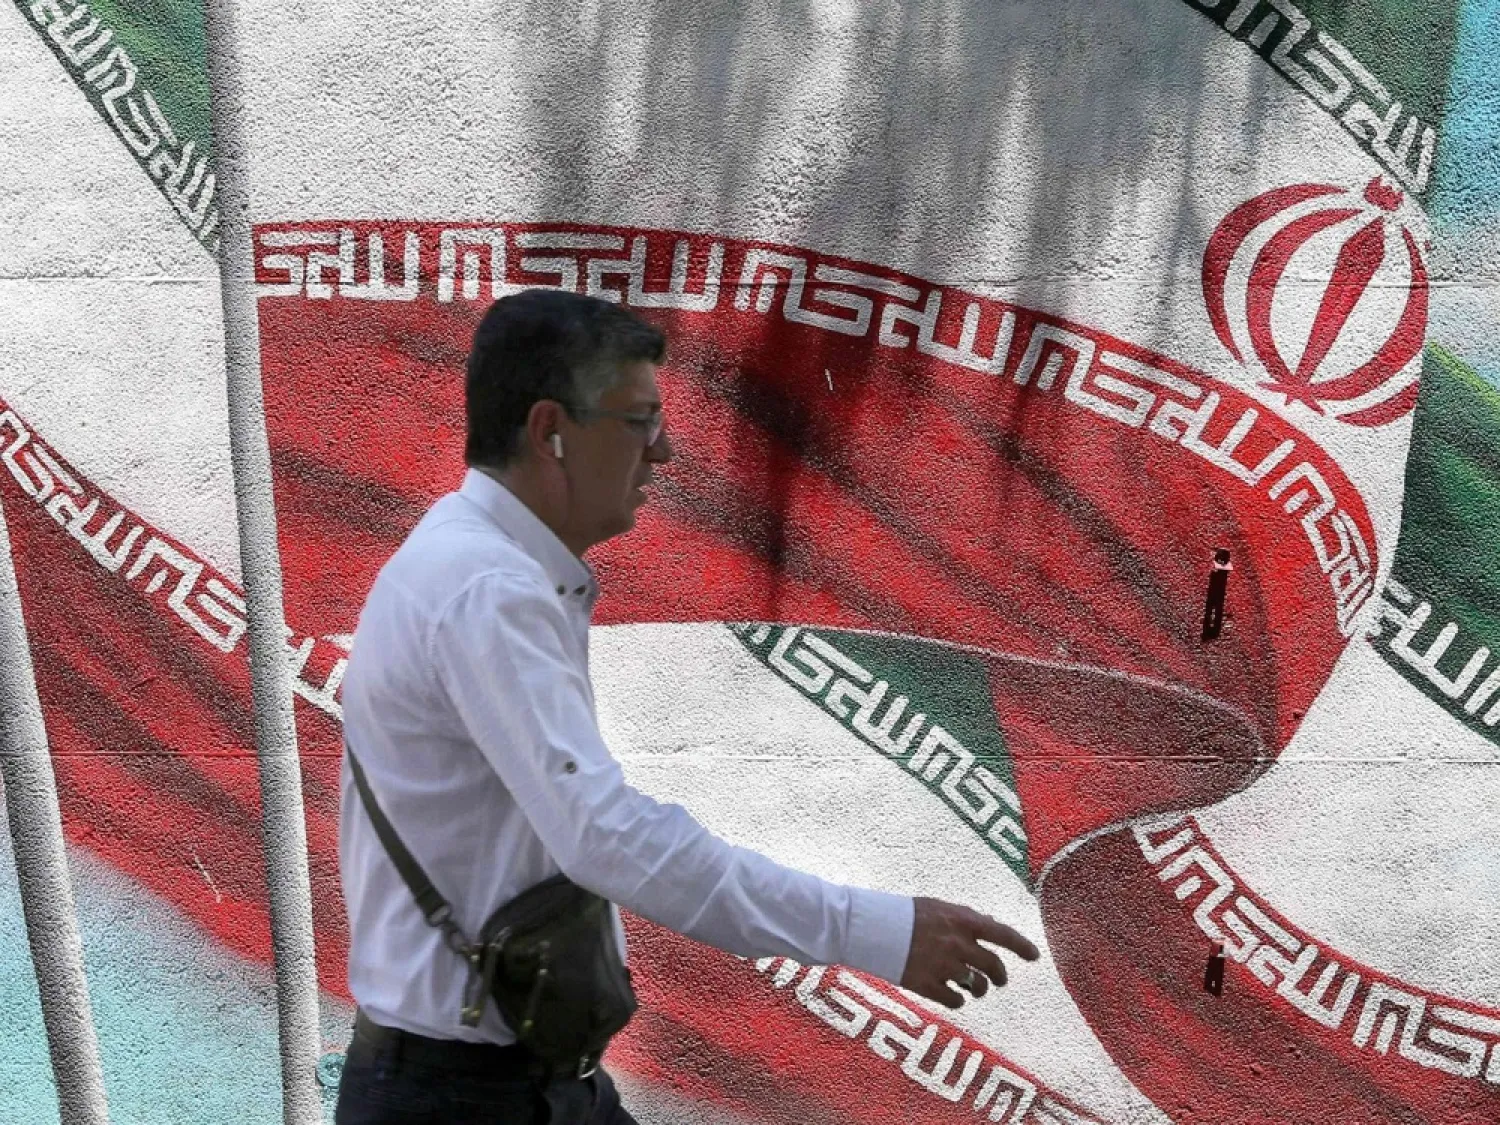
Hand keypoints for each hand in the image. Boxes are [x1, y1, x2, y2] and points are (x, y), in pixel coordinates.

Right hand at [899, 896, 1039, 1008]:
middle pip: (993, 966)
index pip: (1003, 934)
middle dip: (1000, 976)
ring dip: (980, 989)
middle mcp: (957, 944)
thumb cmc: (904, 913)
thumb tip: (991, 923)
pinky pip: (955, 1000)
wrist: (870, 928)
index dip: (1022, 946)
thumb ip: (966, 916)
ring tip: (974, 989)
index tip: (1035, 956)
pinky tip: (955, 996)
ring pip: (977, 985)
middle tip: (999, 980)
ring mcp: (943, 966)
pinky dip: (959, 999)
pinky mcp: (927, 986)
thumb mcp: (938, 906)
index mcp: (961, 921)